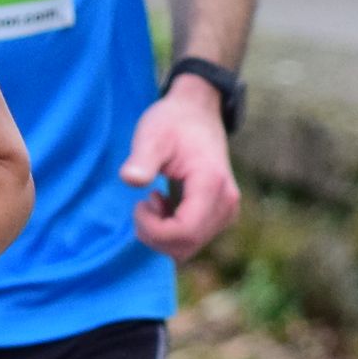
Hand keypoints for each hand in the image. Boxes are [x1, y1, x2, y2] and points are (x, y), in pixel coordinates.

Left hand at [120, 77, 240, 259]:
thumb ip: (142, 159)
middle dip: (155, 235)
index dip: (154, 230)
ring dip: (163, 234)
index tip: (138, 204)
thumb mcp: (151, 135)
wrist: (197, 112)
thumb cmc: (172, 122)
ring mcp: (227, 210)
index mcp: (211, 183)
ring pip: (190, 246)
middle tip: (141, 205)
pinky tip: (164, 204)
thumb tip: (130, 179)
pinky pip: (194, 238)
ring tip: (154, 200)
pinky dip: (172, 231)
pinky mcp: (221, 213)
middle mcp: (226, 202)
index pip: (185, 232)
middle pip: (187, 244)